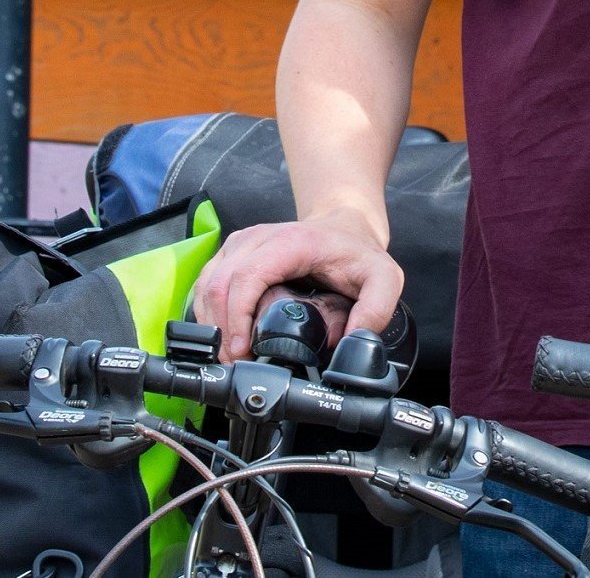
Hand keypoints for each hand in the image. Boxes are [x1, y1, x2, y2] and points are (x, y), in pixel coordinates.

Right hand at [191, 209, 404, 361]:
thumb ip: (375, 310)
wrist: (344, 226)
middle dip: (222, 330)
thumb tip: (351, 344)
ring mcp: (239, 245)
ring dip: (212, 324)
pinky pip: (206, 285)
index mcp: (288, 243)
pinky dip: (209, 314)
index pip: (246, 278)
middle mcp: (256, 239)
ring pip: (206, 286)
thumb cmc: (357, 252)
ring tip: (231, 355)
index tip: (242, 350)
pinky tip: (225, 335)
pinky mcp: (230, 254)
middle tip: (236, 363)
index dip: (237, 317)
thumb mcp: (383, 278)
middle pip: (219, 285)